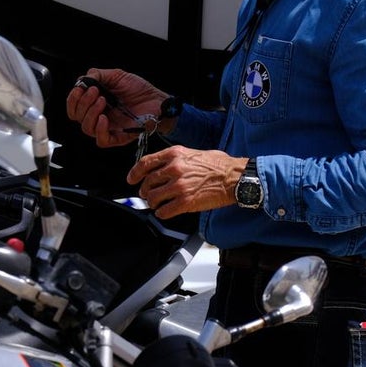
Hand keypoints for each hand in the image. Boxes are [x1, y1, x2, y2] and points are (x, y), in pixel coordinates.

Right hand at [65, 68, 167, 147]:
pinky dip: (99, 130)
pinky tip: (104, 118)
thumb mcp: (116, 76)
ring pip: (87, 128)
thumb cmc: (139, 89)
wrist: (157, 98)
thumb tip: (82, 81)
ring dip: (91, 113)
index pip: (74, 107)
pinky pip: (102, 140)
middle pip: (77, 117)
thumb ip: (97, 75)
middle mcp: (99, 116)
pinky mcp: (119, 136)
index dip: (73, 99)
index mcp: (95, 104)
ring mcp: (108, 127)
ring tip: (103, 100)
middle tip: (96, 92)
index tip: (80, 88)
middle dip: (83, 103)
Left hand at [128, 146, 246, 218]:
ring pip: (153, 198)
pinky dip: (162, 213)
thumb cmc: (219, 165)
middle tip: (148, 195)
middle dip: (145, 191)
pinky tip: (166, 211)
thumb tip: (162, 168)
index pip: (145, 163)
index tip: (131, 179)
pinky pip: (164, 211)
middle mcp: (174, 169)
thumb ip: (176, 159)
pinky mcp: (185, 202)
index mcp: (175, 154)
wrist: (234, 177)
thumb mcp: (193, 153)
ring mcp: (179, 186)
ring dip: (153, 203)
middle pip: (147, 183)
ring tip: (159, 203)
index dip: (134, 173)